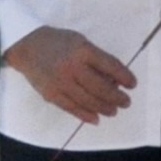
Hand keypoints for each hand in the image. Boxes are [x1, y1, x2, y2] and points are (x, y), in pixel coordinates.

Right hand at [4, 25, 134, 124]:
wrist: (28, 46)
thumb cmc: (59, 42)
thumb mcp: (81, 42)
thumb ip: (97, 59)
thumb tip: (114, 80)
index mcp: (83, 50)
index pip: (110, 65)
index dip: (124, 76)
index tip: (133, 84)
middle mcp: (73, 67)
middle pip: (100, 87)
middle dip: (116, 97)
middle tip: (126, 102)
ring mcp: (61, 82)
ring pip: (87, 100)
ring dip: (104, 108)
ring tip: (114, 111)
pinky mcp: (51, 94)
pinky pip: (71, 108)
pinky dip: (85, 115)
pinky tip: (96, 118)